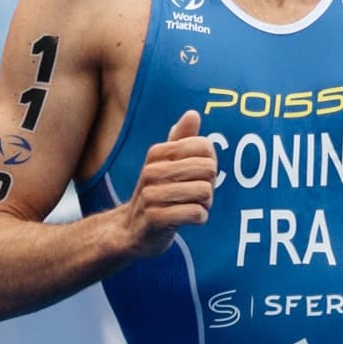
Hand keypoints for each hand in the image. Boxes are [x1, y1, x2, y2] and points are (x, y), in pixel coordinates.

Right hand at [119, 111, 216, 257]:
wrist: (132, 230)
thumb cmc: (157, 193)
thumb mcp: (167, 164)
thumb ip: (181, 140)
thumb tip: (193, 114)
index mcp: (156, 153)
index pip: (204, 146)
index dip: (209, 162)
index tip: (198, 174)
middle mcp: (151, 171)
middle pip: (208, 169)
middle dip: (210, 184)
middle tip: (198, 194)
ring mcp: (151, 195)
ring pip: (204, 192)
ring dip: (206, 204)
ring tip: (193, 206)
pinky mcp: (155, 219)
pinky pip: (195, 213)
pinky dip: (200, 218)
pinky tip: (190, 219)